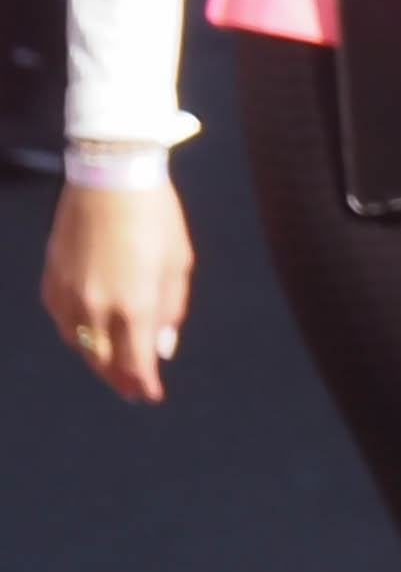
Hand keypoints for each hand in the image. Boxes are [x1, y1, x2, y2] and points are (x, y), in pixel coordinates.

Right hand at [43, 175, 192, 406]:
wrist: (110, 176)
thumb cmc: (155, 218)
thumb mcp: (178, 266)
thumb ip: (169, 312)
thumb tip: (162, 348)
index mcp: (135, 306)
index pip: (136, 362)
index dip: (144, 383)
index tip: (151, 395)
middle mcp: (97, 305)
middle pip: (103, 359)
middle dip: (119, 379)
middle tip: (132, 390)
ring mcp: (69, 291)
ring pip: (77, 342)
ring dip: (95, 359)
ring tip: (111, 367)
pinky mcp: (51, 275)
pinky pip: (60, 318)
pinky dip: (74, 333)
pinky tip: (87, 335)